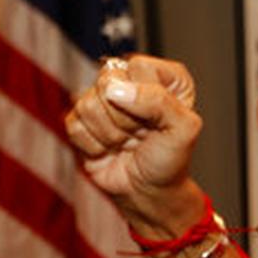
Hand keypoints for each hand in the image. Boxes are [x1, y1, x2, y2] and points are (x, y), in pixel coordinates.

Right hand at [65, 55, 202, 227]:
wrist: (149, 191)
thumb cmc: (170, 159)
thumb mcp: (184, 129)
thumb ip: (159, 101)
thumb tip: (115, 88)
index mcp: (161, 76)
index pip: (138, 66)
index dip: (146, 96)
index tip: (159, 119)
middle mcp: (130, 81)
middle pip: (107, 81)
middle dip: (126, 118)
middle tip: (142, 134)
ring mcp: (102, 100)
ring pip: (87, 104)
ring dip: (111, 134)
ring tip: (127, 142)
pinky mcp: (80, 120)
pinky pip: (74, 125)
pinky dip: (94, 145)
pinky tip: (109, 149)